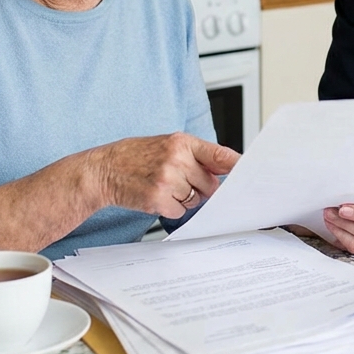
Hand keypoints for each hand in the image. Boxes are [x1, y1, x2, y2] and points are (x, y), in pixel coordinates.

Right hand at [97, 132, 239, 218]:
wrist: (104, 169)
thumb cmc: (136, 156)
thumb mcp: (166, 145)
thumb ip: (196, 155)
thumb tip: (226, 168)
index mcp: (181, 142)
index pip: (219, 155)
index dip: (237, 165)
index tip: (250, 172)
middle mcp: (176, 159)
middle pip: (210, 184)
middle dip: (199, 186)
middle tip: (177, 179)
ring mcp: (167, 180)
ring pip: (195, 200)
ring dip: (183, 198)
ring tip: (161, 185)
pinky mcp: (158, 199)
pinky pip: (179, 211)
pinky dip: (170, 208)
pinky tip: (155, 195)